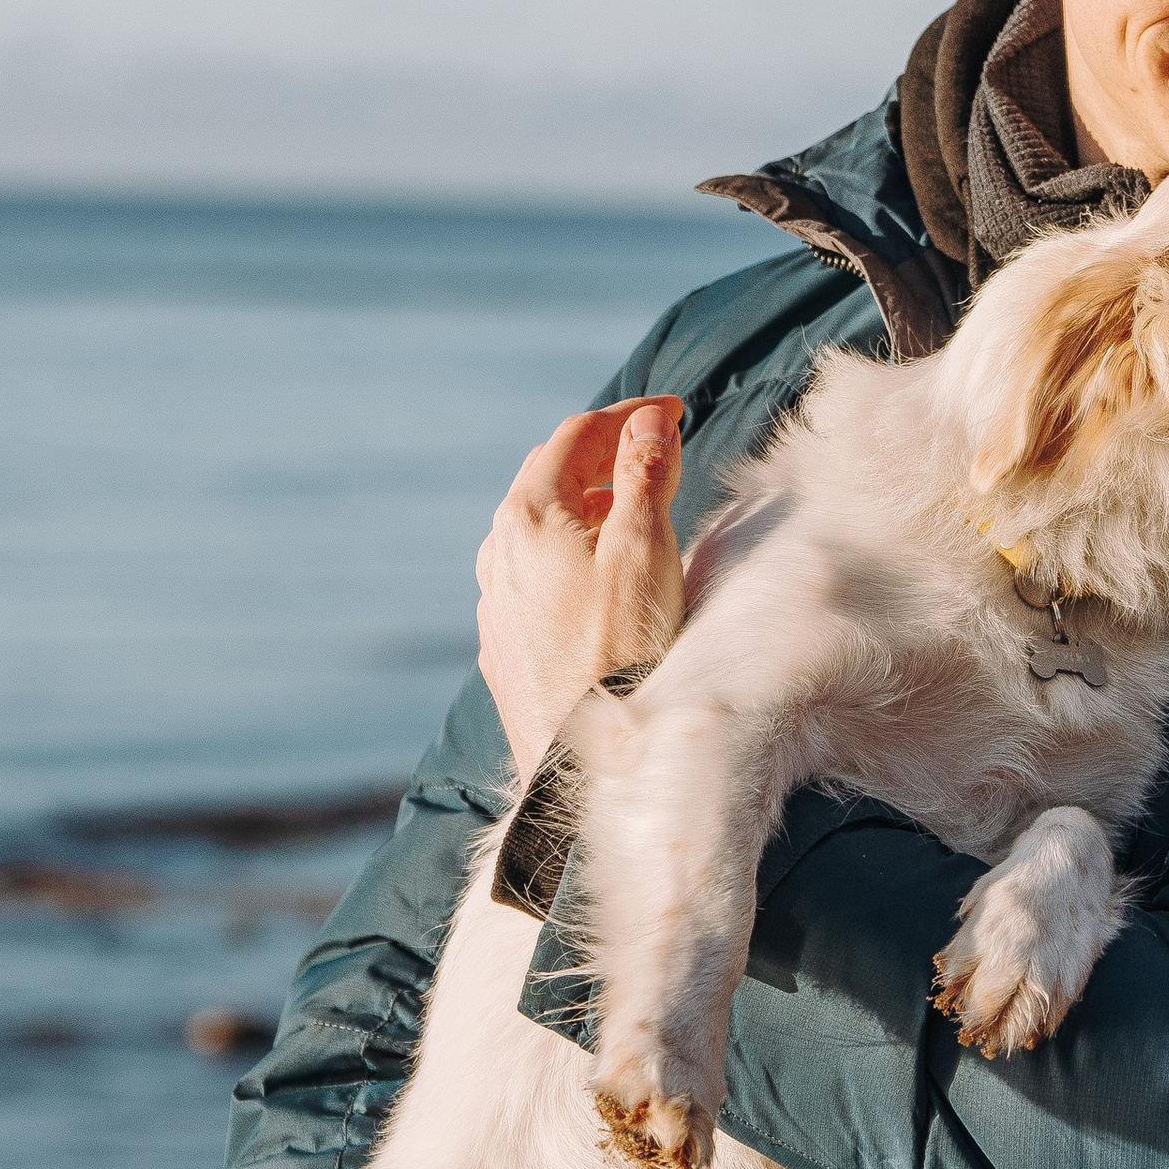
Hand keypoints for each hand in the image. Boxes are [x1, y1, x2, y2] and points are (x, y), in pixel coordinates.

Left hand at [476, 397, 684, 784]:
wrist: (584, 757)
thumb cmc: (622, 649)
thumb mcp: (644, 549)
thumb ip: (645, 476)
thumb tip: (647, 423)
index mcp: (528, 516)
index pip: (575, 437)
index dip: (627, 416)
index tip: (673, 412)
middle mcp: (498, 553)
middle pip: (550, 478)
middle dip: (603, 456)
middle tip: (653, 450)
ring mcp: (495, 603)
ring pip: (538, 530)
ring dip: (585, 507)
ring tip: (631, 510)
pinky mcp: (504, 647)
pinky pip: (532, 578)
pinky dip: (569, 556)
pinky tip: (597, 577)